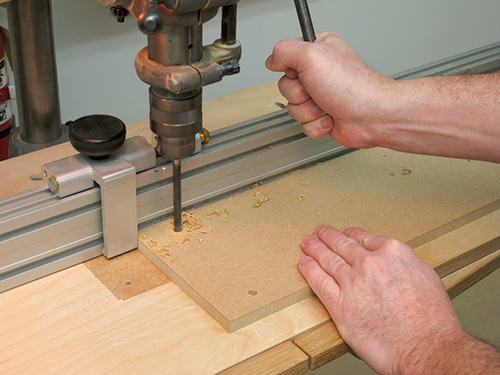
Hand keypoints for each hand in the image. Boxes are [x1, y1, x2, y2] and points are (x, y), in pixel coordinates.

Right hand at [265, 32, 392, 146]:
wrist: (370, 116)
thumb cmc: (351, 85)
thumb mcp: (310, 54)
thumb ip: (284, 51)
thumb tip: (271, 60)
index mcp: (318, 51)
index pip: (286, 58)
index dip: (290, 69)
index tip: (301, 72)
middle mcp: (318, 73)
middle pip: (286, 86)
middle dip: (299, 94)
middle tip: (316, 90)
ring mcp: (320, 95)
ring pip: (293, 107)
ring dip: (308, 111)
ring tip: (326, 105)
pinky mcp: (322, 115)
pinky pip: (303, 124)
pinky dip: (315, 124)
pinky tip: (330, 117)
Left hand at [298, 225, 463, 373]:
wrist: (426, 347)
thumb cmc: (432, 320)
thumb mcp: (426, 277)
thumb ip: (404, 265)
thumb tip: (394, 265)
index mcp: (393, 253)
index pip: (365, 238)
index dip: (351, 234)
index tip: (345, 233)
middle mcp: (370, 263)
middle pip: (343, 245)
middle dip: (329, 236)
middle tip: (320, 231)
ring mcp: (352, 282)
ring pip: (328, 260)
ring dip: (315, 248)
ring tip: (307, 243)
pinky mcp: (340, 304)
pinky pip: (318, 281)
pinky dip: (309, 270)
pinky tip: (304, 263)